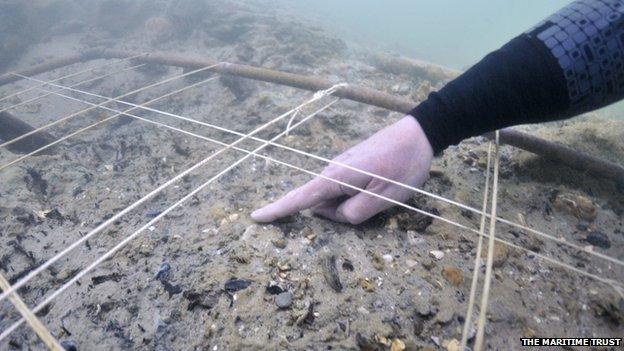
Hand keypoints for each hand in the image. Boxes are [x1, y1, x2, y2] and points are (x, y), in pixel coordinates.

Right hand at [251, 115, 433, 223]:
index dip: (278, 210)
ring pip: (335, 198)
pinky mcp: (350, 166)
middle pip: (321, 203)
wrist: (419, 133)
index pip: (301, 198)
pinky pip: (344, 189)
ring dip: (352, 204)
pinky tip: (380, 186)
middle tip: (375, 203)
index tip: (255, 217)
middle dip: (339, 214)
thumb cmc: (403, 166)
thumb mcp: (384, 197)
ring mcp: (341, 166)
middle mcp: (333, 170)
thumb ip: (355, 212)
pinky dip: (356, 196)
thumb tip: (333, 215)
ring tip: (382, 190)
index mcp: (338, 177)